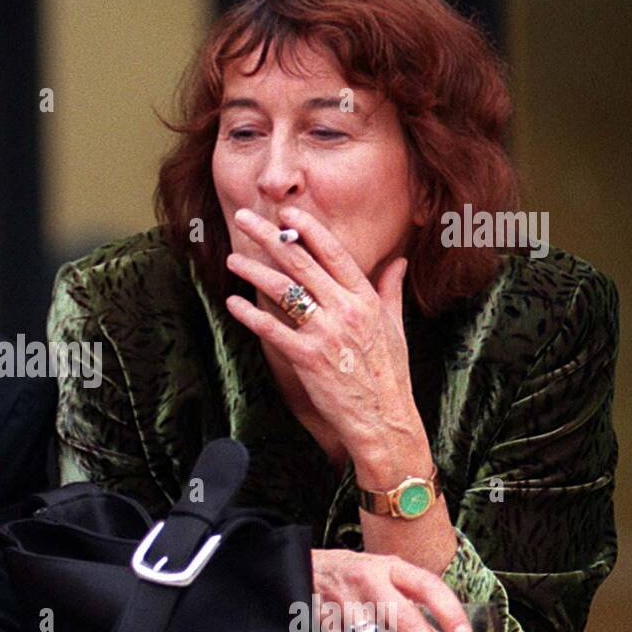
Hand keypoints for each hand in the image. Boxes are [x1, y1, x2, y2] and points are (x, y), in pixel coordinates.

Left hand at [224, 206, 422, 463]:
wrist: (384, 418)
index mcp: (365, 299)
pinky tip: (234, 303)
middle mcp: (345, 311)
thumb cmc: (389, 373)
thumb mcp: (395, 326)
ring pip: (284, 291)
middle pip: (302, 264)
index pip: (334, 254)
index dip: (308, 230)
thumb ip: (390, 289)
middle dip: (270, 238)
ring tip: (233, 258)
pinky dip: (251, 315)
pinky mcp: (308, 358)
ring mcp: (326, 334)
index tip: (287, 213)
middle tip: (245, 218)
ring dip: (254, 271)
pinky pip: (273, 330)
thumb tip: (399, 260)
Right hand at [312, 548, 473, 631]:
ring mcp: (344, 607)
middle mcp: (367, 584)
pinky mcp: (326, 629)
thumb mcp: (392, 583)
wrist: (306, 572)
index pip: (426, 586)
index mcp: (389, 568)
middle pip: (402, 618)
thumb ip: (426, 615)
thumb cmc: (358, 578)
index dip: (448, 612)